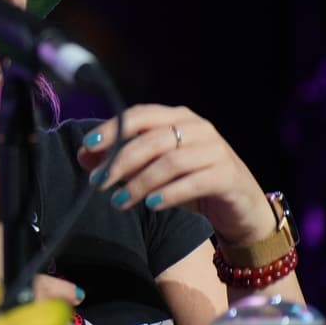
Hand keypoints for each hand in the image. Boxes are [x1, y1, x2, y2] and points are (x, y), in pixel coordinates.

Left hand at [75, 104, 275, 246]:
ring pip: (171, 161)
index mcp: (178, 118)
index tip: (88, 146)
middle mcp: (199, 128)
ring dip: (140, 182)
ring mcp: (216, 150)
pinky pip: (194, 181)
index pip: (141, 115)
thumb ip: (122, 161)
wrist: (241, 209)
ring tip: (119, 202)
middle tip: (98, 183)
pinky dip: (170, 193)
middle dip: (120, 161)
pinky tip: (151, 205)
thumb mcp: (154, 172)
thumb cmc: (192, 184)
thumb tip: (84, 157)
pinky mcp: (228, 175)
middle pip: (153, 139)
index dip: (113, 128)